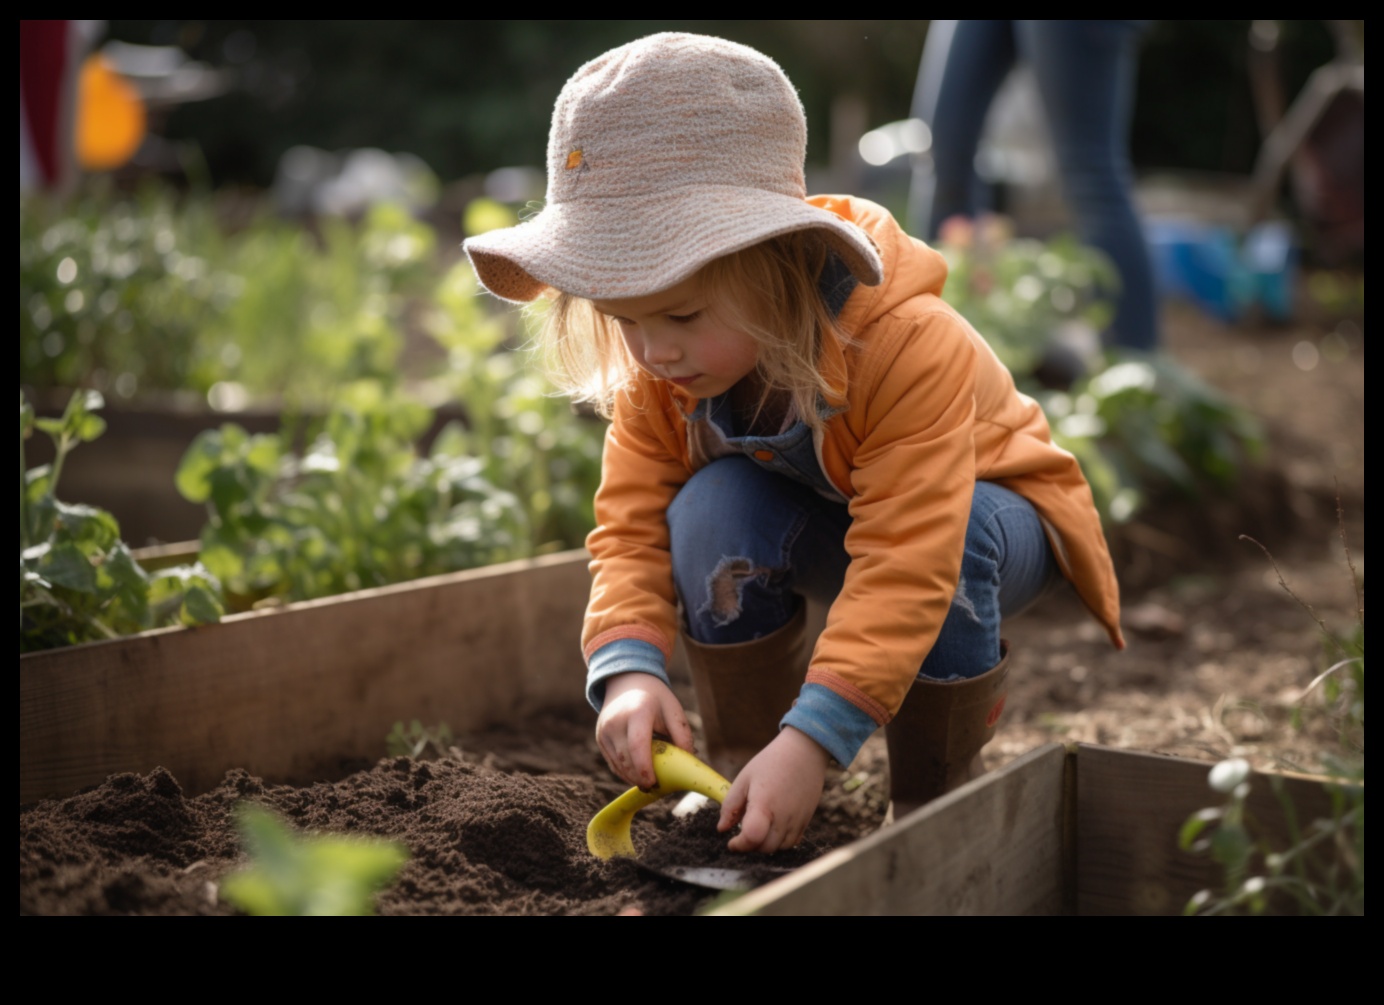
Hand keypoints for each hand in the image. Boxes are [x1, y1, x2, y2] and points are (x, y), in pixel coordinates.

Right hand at [595, 673, 694, 789]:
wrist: (628, 682)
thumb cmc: (656, 698)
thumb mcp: (674, 709)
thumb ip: (683, 735)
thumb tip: (688, 763)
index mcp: (637, 711)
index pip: (637, 744)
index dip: (645, 767)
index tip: (655, 783)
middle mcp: (616, 721)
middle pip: (626, 759)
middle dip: (641, 778)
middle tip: (657, 788)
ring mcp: (604, 730)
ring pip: (618, 764)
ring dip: (633, 778)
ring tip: (649, 783)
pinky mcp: (600, 738)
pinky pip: (613, 763)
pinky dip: (626, 772)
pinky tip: (638, 775)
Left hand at [717, 727, 828, 852]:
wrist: (804, 751)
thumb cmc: (771, 762)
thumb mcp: (744, 778)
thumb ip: (730, 805)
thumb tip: (722, 828)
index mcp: (764, 804)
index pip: (752, 837)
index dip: (739, 845)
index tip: (731, 842)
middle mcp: (783, 816)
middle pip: (765, 847)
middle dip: (750, 846)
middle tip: (742, 835)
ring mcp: (798, 820)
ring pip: (780, 848)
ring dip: (766, 845)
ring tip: (757, 830)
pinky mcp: (807, 820)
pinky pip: (793, 842)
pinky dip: (781, 842)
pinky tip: (773, 828)